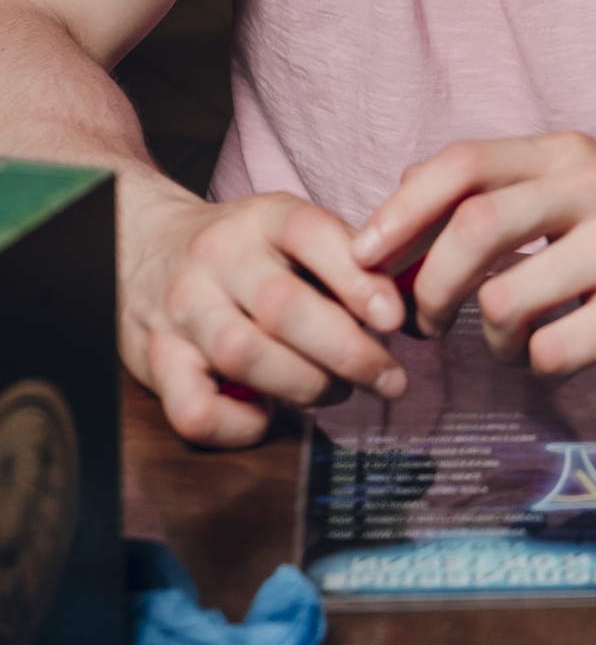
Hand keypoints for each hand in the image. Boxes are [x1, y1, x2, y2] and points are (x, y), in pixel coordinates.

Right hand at [120, 181, 407, 446]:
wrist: (141, 243)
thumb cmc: (242, 250)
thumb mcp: (289, 231)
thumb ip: (344, 261)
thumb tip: (405, 311)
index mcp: (262, 218)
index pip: (311, 234)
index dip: (357, 278)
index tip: (396, 319)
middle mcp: (218, 259)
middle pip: (284, 307)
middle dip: (347, 352)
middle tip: (390, 378)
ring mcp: (182, 310)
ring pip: (243, 355)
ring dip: (305, 385)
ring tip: (339, 392)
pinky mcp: (154, 362)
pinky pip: (194, 410)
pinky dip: (239, 426)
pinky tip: (267, 418)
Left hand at [350, 133, 595, 374]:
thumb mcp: (586, 184)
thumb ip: (506, 187)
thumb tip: (405, 194)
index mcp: (571, 154)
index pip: (463, 163)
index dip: (400, 208)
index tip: (362, 254)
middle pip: (473, 226)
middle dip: (427, 285)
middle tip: (422, 320)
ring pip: (506, 299)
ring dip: (487, 337)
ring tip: (506, 341)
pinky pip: (553, 349)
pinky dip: (535, 363)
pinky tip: (553, 355)